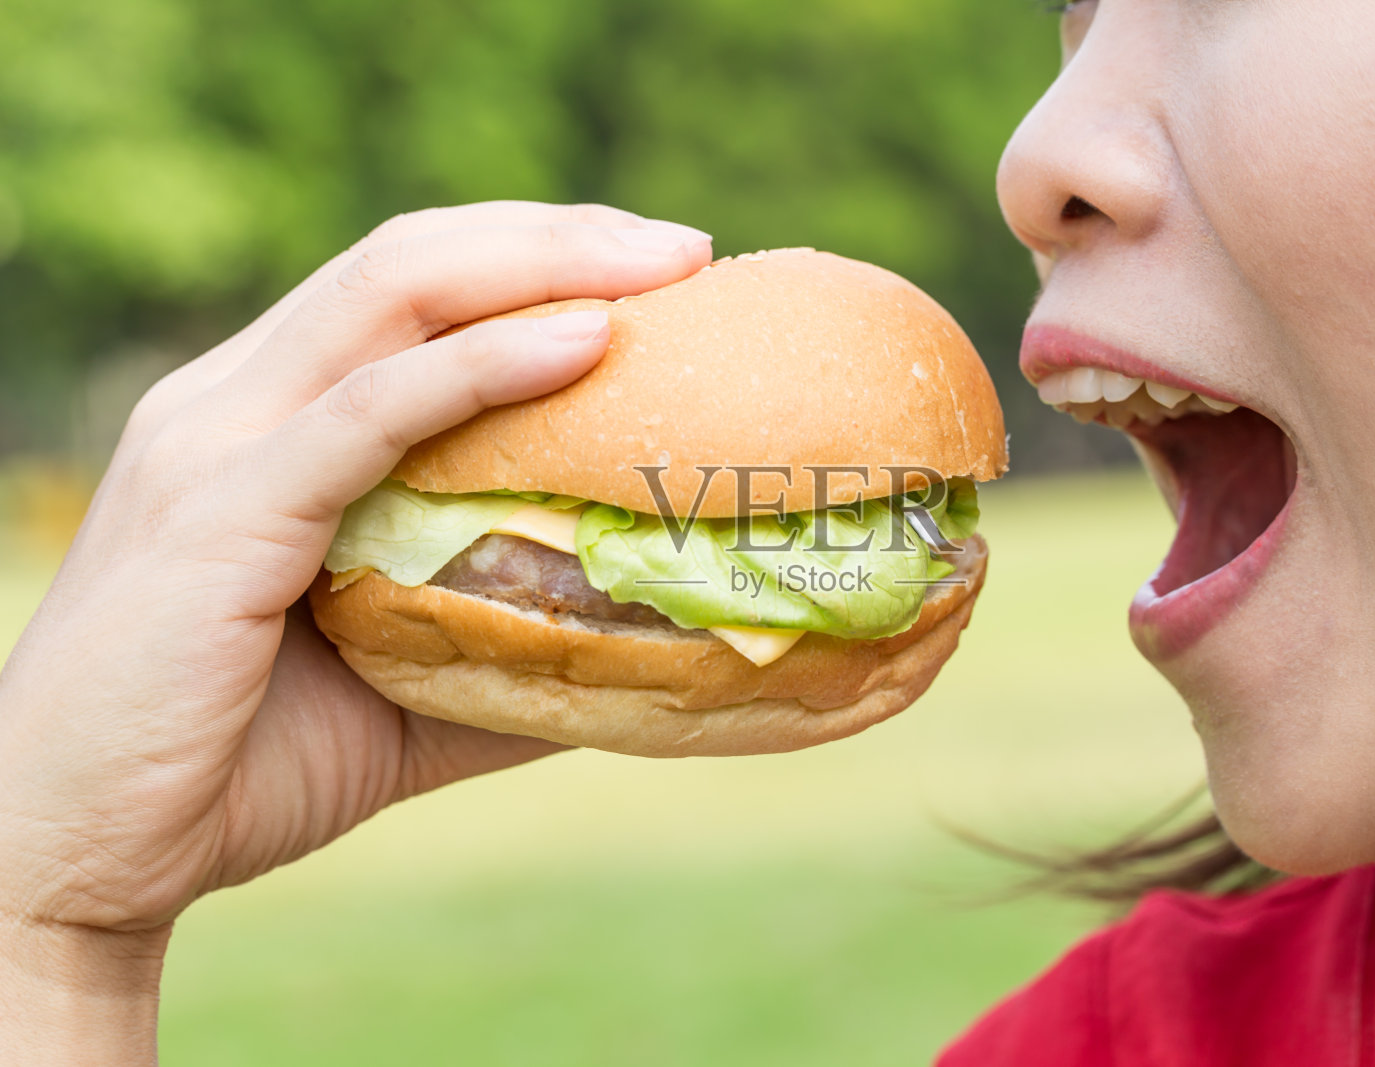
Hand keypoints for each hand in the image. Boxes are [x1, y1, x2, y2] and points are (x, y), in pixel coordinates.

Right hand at [0, 201, 711, 1061]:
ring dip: (539, 266)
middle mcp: (232, 401)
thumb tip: (648, 643)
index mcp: (267, 420)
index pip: (407, 290)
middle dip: (556, 236)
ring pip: (391, 299)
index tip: (661, 272)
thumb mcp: (404, 683)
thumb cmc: (236, 765)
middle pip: (410, 262)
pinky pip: (367, 412)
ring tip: (665, 267)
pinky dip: (481, 367)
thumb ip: (505, 640)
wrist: (75, 858)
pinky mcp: (219, 512)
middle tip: (689, 250)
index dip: (532, 257)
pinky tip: (581, 341)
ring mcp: (219, 445)